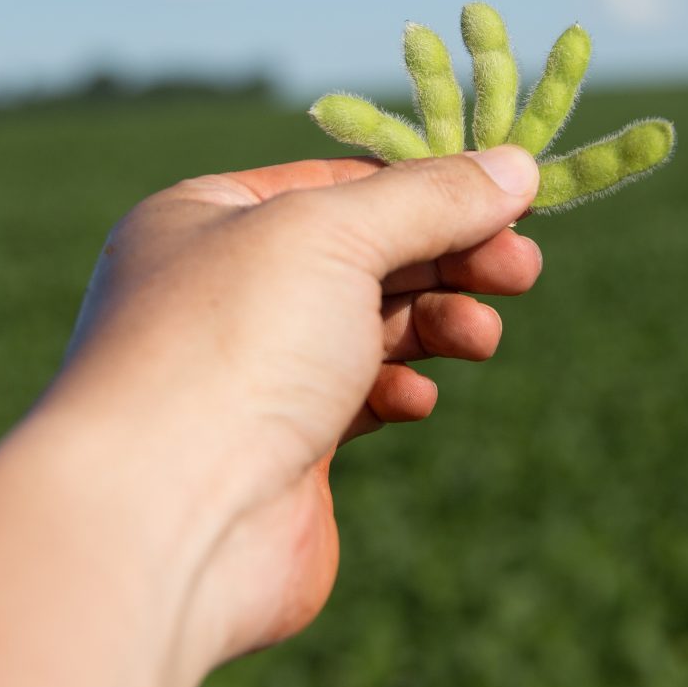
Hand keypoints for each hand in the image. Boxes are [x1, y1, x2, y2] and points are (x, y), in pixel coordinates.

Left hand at [51, 146, 541, 664]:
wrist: (165, 520)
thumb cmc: (230, 350)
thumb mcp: (335, 237)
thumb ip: (430, 199)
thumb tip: (517, 166)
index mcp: (204, 219)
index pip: (334, 184)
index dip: (426, 187)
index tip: (511, 201)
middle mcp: (219, 292)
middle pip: (361, 254)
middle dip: (447, 257)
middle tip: (522, 270)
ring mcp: (248, 376)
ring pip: (366, 328)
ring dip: (436, 323)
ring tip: (480, 337)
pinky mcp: (279, 453)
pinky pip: (357, 401)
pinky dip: (399, 390)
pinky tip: (418, 400)